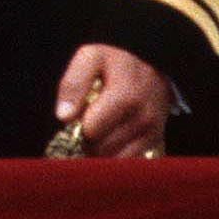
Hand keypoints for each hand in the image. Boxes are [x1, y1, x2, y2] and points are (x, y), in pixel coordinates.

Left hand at [54, 43, 170, 157]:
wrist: (152, 62)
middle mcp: (143, 118)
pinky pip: (126, 162)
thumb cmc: (117, 59)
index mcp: (126, 97)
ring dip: (100, 149)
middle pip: (100, 148)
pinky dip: (114, 154)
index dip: (79, 124)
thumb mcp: (91, 57)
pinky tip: (111, 137)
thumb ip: (74, 83)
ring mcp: (151, 132)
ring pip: (112, 159)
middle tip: (89, 120)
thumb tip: (64, 117)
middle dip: (88, 139)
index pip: (91, 130)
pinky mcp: (155, 141)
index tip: (81, 113)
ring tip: (101, 127)